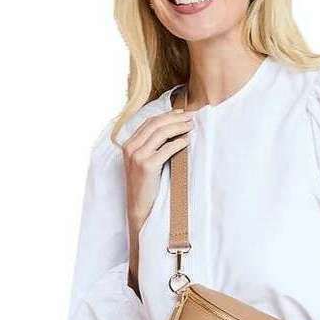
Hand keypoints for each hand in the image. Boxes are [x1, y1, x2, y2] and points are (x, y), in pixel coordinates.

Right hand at [122, 109, 193, 230]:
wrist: (139, 207)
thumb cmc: (145, 186)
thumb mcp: (143, 163)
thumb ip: (150, 147)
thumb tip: (171, 132)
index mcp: (128, 144)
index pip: (149, 122)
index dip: (166, 115)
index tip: (181, 113)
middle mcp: (130, 148)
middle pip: (155, 124)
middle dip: (175, 118)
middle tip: (191, 117)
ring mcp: (137, 156)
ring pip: (161, 133)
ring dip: (179, 127)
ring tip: (191, 126)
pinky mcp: (147, 166)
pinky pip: (166, 149)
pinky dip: (178, 143)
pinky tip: (186, 141)